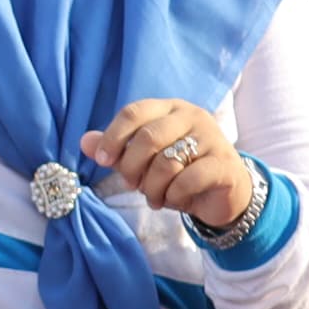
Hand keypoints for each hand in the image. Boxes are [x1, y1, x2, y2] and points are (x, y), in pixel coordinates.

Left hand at [79, 98, 258, 233]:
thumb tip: (84, 141)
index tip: (101, 160)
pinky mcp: (224, 163)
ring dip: (152, 187)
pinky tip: (174, 200)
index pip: (134, 112)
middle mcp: (192, 117)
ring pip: (167, 162)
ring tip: (154, 197)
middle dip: (132, 167)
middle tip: (131, 184)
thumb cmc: (180, 171)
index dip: (113, 137)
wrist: (224, 192)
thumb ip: (118, 149)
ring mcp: (211, 138)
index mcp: (169, 109)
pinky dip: (173, 196)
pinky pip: (187, 180)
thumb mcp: (146, 160)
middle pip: (148, 137)